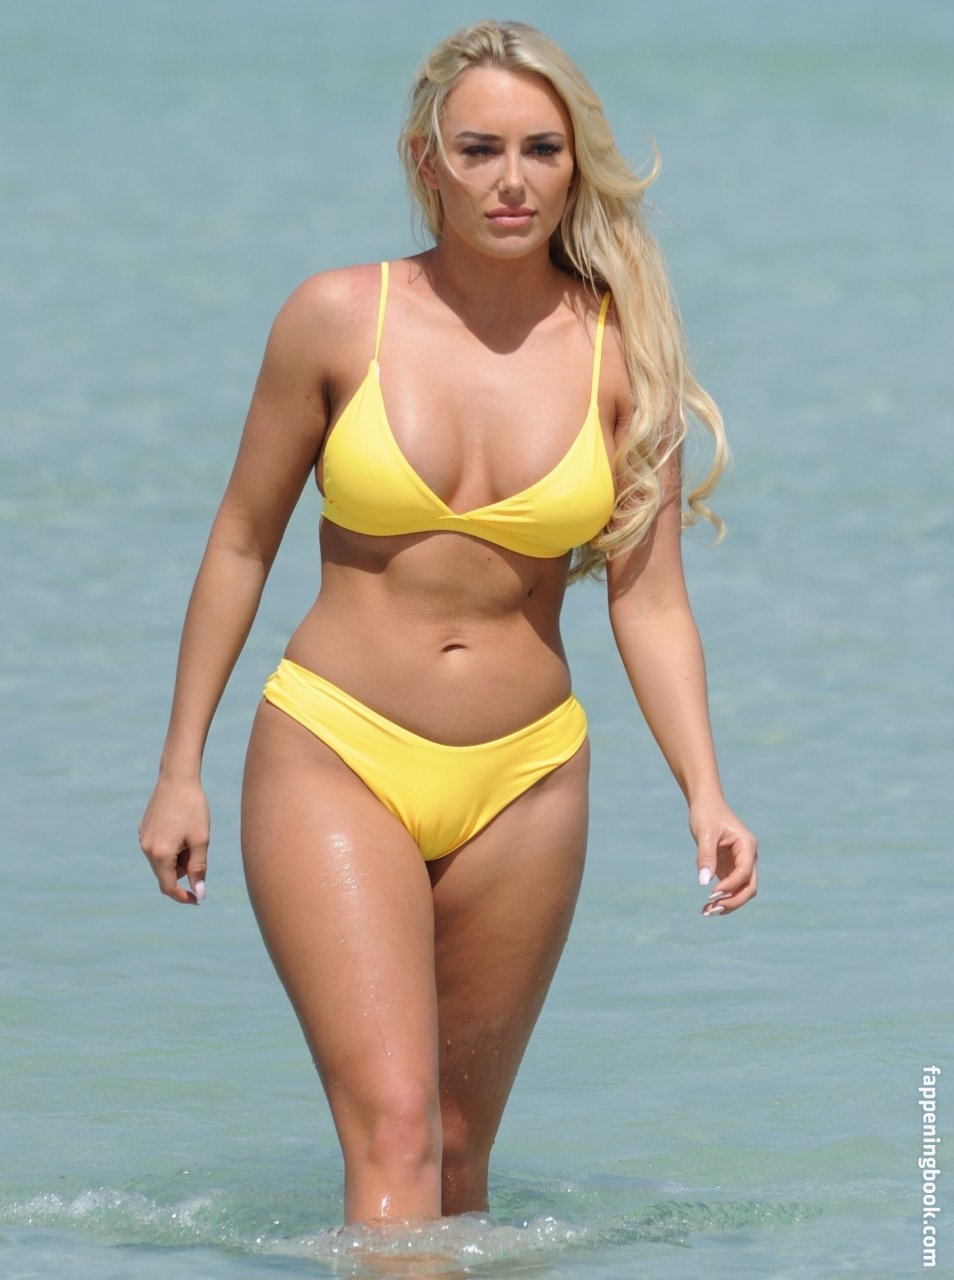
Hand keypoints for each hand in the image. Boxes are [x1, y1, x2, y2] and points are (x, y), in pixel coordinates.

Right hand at [138, 774, 209, 904]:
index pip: (168, 887)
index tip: (197, 900)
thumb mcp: (201, 840)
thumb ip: (199, 869)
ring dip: (178, 858)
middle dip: (183, 870)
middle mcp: (146, 848)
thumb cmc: (193, 808)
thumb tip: (199, 893)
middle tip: (199, 848)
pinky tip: (181, 827)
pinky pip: (157, 847)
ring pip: (162, 861)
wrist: (177, 778)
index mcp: (160, 854)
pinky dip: (171, 847)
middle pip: (166, 874)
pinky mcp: (143, 828)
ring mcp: (142, 838)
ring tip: (190, 834)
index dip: (183, 896)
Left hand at [689, 797, 757, 916]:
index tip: (712, 892)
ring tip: (706, 912)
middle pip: (749, 887)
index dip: (731, 885)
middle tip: (712, 909)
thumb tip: (704, 882)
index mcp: (747, 846)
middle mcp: (748, 857)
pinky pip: (730, 889)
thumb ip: (705, 856)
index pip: (744, 872)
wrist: (706, 805)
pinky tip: (706, 908)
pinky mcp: (730, 869)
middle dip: (733, 901)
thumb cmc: (707, 814)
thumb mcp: (704, 833)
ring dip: (727, 904)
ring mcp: (741, 864)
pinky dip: (721, 899)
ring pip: (741, 891)